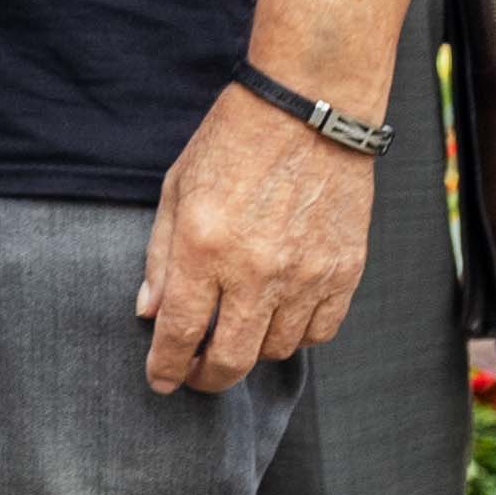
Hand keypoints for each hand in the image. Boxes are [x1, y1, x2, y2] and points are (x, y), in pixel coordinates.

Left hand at [138, 80, 377, 393]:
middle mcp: (257, 271)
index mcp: (204, 248)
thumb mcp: (176, 190)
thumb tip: (149, 312)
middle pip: (231, 359)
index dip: (166, 367)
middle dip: (206, 378)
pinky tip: (280, 319)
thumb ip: (160, 257)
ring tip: (237, 333)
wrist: (307, 113)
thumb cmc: (232, 144)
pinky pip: (321, 332)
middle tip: (195, 376)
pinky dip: (297, 336)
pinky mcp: (345, 272)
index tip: (160, 381)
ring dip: (252, 351)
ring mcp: (306, 275)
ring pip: (277, 350)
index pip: (180, 333)